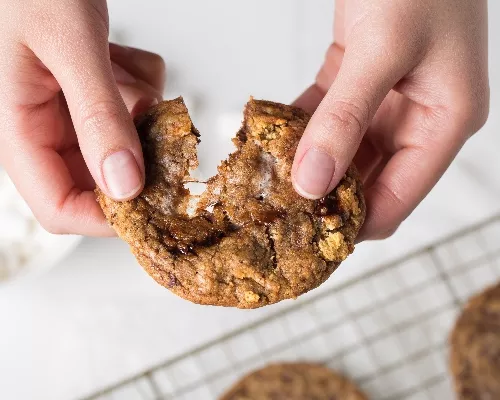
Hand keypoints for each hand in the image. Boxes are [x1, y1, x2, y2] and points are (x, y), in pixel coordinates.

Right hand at [0, 0, 164, 235]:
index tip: (154, 200)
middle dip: (137, 150)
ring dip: (139, 108)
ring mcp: (72, 113)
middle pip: (103, 178)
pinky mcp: (94, 95)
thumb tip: (124, 184)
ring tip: (120, 66)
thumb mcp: (69, 43)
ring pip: (126, 142)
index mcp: (20, 130)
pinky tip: (123, 56)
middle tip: (149, 114)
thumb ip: (97, 114)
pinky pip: (134, 109)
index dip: (106, 217)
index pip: (59, 208)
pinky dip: (142, 85)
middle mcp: (46, 130)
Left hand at [292, 0, 488, 240]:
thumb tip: (312, 182)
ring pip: (345, 153)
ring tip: (267, 181)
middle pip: (369, 181)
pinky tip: (270, 138)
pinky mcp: (360, 81)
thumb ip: (345, 118)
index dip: (354, 224)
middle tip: (277, 211)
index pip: (398, 199)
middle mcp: (420, 119)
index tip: (307, 238)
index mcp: (444, 122)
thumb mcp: (382, 50)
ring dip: (308, 164)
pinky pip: (327, 118)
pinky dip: (300, 128)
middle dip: (325, 196)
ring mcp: (389, 101)